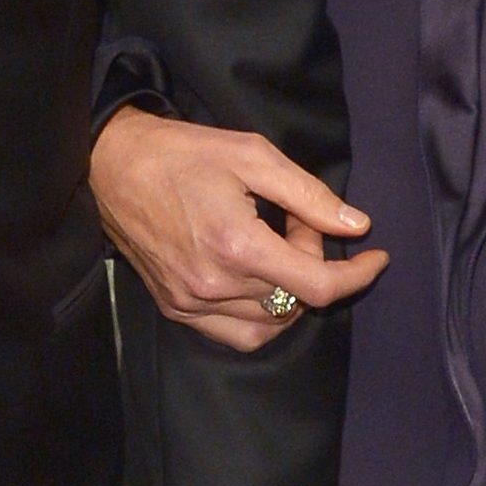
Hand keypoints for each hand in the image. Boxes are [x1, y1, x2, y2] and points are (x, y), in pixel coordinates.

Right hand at [90, 109, 386, 352]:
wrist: (110, 164)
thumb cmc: (181, 153)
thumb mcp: (253, 155)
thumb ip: (309, 195)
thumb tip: (356, 226)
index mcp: (237, 246)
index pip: (318, 286)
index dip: (357, 276)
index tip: (376, 256)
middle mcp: (214, 285)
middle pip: (295, 298)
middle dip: (312, 259)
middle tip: (300, 220)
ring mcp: (191, 303)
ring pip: (269, 324)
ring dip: (289, 293)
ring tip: (278, 250)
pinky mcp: (175, 307)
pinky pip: (234, 333)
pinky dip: (260, 316)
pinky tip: (258, 280)